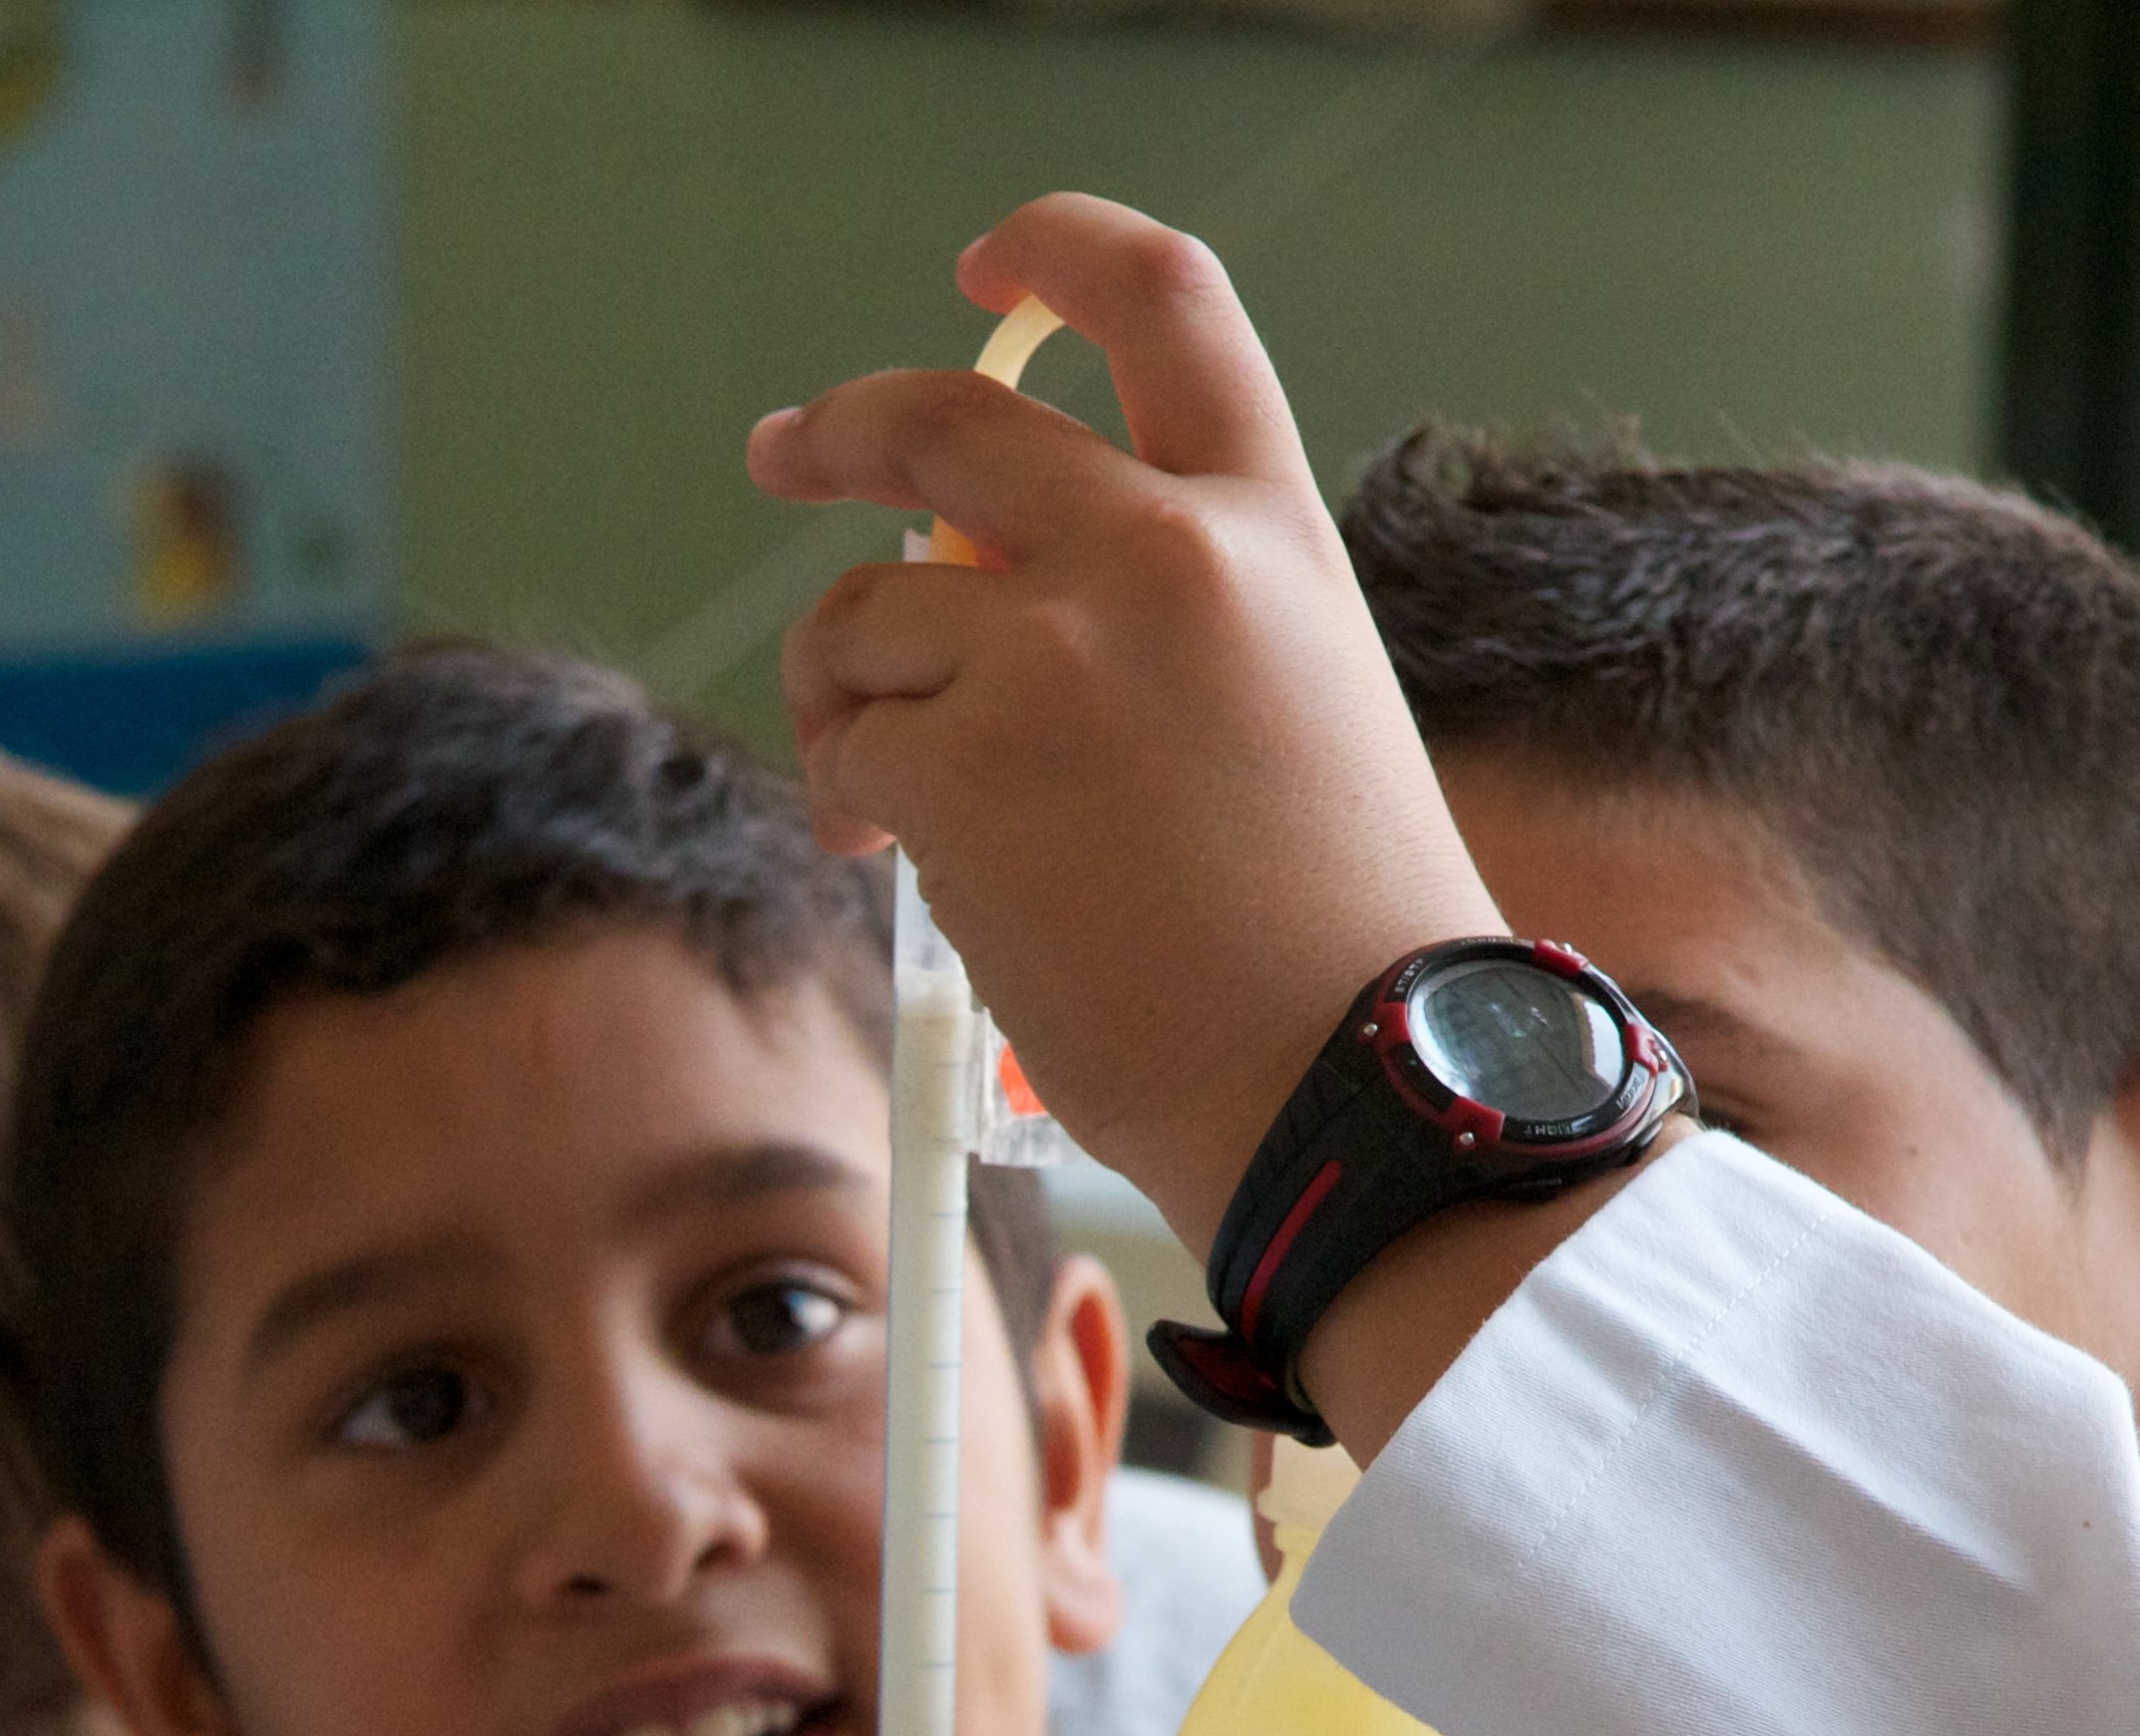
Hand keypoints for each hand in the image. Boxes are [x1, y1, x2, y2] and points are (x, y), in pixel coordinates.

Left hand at [745, 194, 1500, 1246]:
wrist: (1348, 1081)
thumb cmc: (1334, 937)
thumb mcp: (1296, 700)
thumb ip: (1163, 610)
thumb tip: (970, 590)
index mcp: (1267, 527)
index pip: (1162, 301)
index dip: (1057, 250)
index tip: (986, 267)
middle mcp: (1156, 554)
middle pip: (944, 420)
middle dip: (843, 430)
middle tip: (791, 452)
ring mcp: (1048, 654)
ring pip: (863, 613)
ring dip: (843, 689)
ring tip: (880, 786)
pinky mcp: (958, 764)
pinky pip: (846, 744)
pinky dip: (848, 796)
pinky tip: (899, 860)